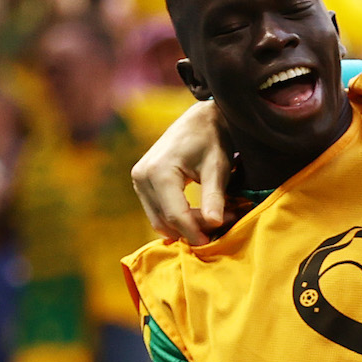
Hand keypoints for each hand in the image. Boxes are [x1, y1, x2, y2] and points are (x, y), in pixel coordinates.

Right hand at [132, 101, 230, 245]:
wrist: (200, 119)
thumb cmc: (212, 139)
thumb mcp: (217, 167)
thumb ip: (214, 197)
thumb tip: (215, 224)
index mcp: (159, 171)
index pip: (175, 215)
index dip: (194, 232)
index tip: (213, 242)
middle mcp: (142, 176)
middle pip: (166, 219)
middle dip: (193, 228)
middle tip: (222, 224)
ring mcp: (138, 180)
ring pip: (160, 219)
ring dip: (186, 225)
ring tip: (215, 218)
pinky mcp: (142, 182)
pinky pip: (158, 210)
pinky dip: (178, 217)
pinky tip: (200, 214)